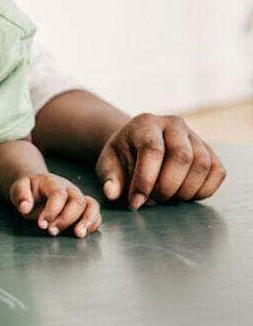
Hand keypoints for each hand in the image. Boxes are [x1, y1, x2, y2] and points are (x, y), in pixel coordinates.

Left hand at [10, 173, 100, 237]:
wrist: (37, 188)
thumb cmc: (29, 190)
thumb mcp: (19, 188)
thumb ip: (20, 195)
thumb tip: (25, 207)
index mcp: (52, 182)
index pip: (58, 194)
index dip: (52, 210)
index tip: (42, 224)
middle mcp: (69, 189)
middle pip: (77, 201)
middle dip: (66, 219)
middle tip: (52, 232)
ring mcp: (78, 198)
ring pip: (92, 206)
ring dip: (87, 221)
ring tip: (78, 234)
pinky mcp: (84, 208)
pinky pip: (96, 214)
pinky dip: (93, 224)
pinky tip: (84, 233)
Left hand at [95, 113, 225, 208]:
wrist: (138, 146)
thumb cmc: (123, 156)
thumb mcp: (108, 164)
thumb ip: (109, 178)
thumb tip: (112, 193)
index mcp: (145, 123)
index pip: (152, 148)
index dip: (145, 179)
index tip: (136, 202)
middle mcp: (173, 124)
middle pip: (182, 156)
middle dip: (167, 186)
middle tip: (153, 200)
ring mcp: (195, 137)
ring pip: (202, 165)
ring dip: (185, 190)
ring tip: (167, 198)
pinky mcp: (210, 152)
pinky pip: (217, 172)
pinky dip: (203, 190)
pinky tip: (183, 195)